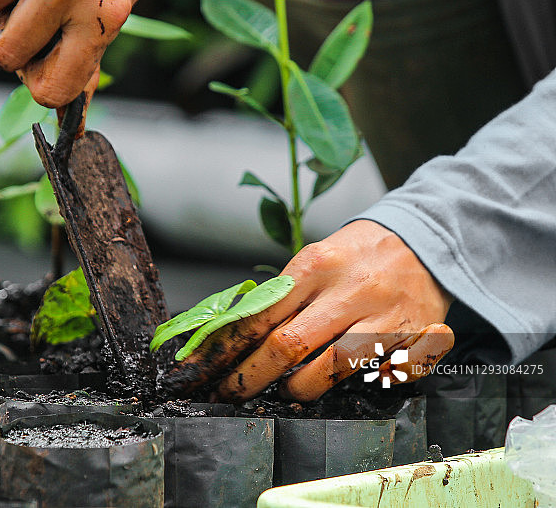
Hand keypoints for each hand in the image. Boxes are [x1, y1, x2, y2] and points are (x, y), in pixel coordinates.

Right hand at [0, 0, 151, 107]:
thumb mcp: (118, 5)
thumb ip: (90, 54)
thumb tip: (69, 112)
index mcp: (104, 18)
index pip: (52, 90)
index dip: (42, 85)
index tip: (45, 68)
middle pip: (6, 57)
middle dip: (13, 44)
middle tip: (35, 20)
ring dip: (1, 5)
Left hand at [162, 220, 454, 401]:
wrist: (427, 240)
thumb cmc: (359, 254)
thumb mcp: (316, 257)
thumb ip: (284, 295)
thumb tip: (236, 335)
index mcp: (317, 265)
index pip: (261, 314)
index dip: (227, 347)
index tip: (205, 368)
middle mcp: (351, 291)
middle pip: (288, 345)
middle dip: (250, 377)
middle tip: (230, 392)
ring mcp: (385, 319)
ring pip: (329, 371)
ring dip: (298, 389)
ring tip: (285, 389)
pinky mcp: (414, 342)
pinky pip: (374, 378)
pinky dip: (350, 386)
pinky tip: (338, 383)